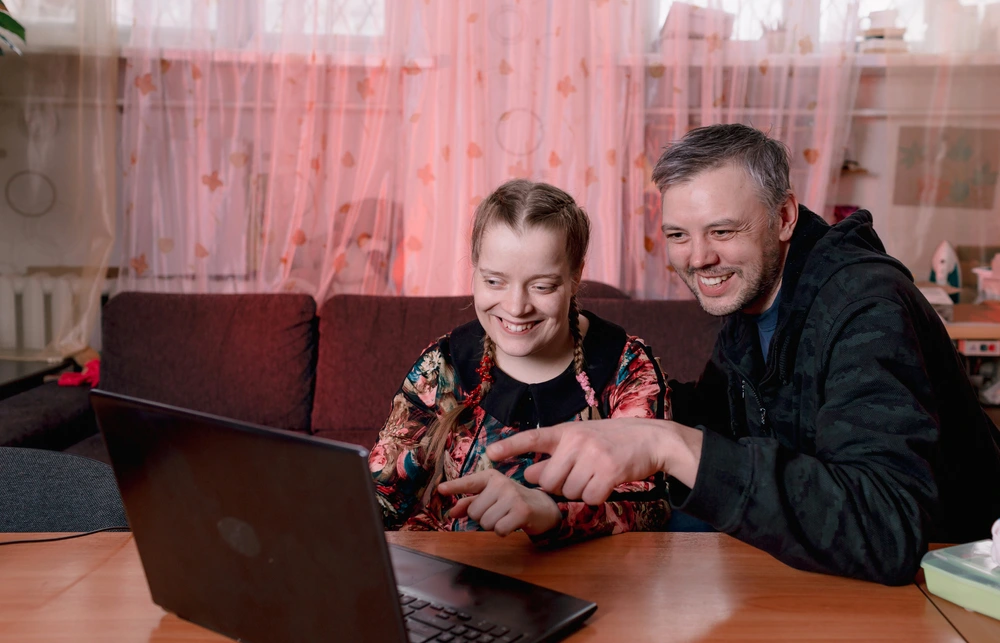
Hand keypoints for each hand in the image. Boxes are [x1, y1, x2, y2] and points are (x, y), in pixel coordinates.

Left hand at [437, 470, 561, 536]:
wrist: (543, 507)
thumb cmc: (512, 501)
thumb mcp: (491, 497)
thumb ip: (470, 503)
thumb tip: (450, 512)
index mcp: (490, 477)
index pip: (469, 482)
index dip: (454, 487)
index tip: (440, 489)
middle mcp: (500, 483)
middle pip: (473, 512)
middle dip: (482, 517)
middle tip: (497, 512)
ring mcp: (511, 495)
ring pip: (485, 522)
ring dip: (493, 525)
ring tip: (505, 517)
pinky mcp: (521, 510)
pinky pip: (498, 529)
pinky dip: (503, 531)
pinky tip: (512, 523)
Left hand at [485, 418, 702, 505]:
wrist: (651, 439)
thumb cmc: (612, 441)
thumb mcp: (581, 441)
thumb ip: (554, 456)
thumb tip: (528, 474)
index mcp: (567, 432)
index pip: (533, 438)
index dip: (511, 447)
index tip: (491, 454)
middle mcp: (577, 441)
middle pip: (549, 481)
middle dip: (560, 487)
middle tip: (579, 476)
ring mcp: (593, 455)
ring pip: (570, 492)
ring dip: (581, 492)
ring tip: (596, 475)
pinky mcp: (609, 471)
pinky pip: (590, 498)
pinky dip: (597, 497)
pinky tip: (606, 483)